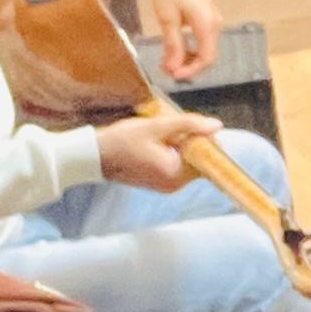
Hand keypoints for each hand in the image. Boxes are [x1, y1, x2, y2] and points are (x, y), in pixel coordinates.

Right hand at [96, 110, 217, 189]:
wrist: (94, 156)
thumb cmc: (122, 140)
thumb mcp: (156, 126)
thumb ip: (188, 125)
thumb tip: (217, 125)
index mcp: (176, 173)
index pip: (208, 158)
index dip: (207, 140)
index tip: (195, 125)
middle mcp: (174, 185)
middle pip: (199, 160)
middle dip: (194, 141)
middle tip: (177, 125)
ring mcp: (166, 186)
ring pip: (188, 162)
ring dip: (183, 145)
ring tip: (164, 132)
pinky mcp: (159, 183)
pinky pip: (176, 166)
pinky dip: (174, 153)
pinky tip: (159, 141)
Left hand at [140, 0, 224, 79]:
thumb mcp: (167, 18)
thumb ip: (173, 45)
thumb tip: (173, 69)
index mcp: (208, 24)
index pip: (206, 58)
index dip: (190, 71)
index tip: (172, 76)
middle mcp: (215, 24)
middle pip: (208, 55)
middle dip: (188, 66)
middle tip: (166, 70)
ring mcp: (213, 20)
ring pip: (205, 48)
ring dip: (188, 58)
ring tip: (167, 61)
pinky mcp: (207, 17)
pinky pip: (203, 39)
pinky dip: (191, 48)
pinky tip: (175, 49)